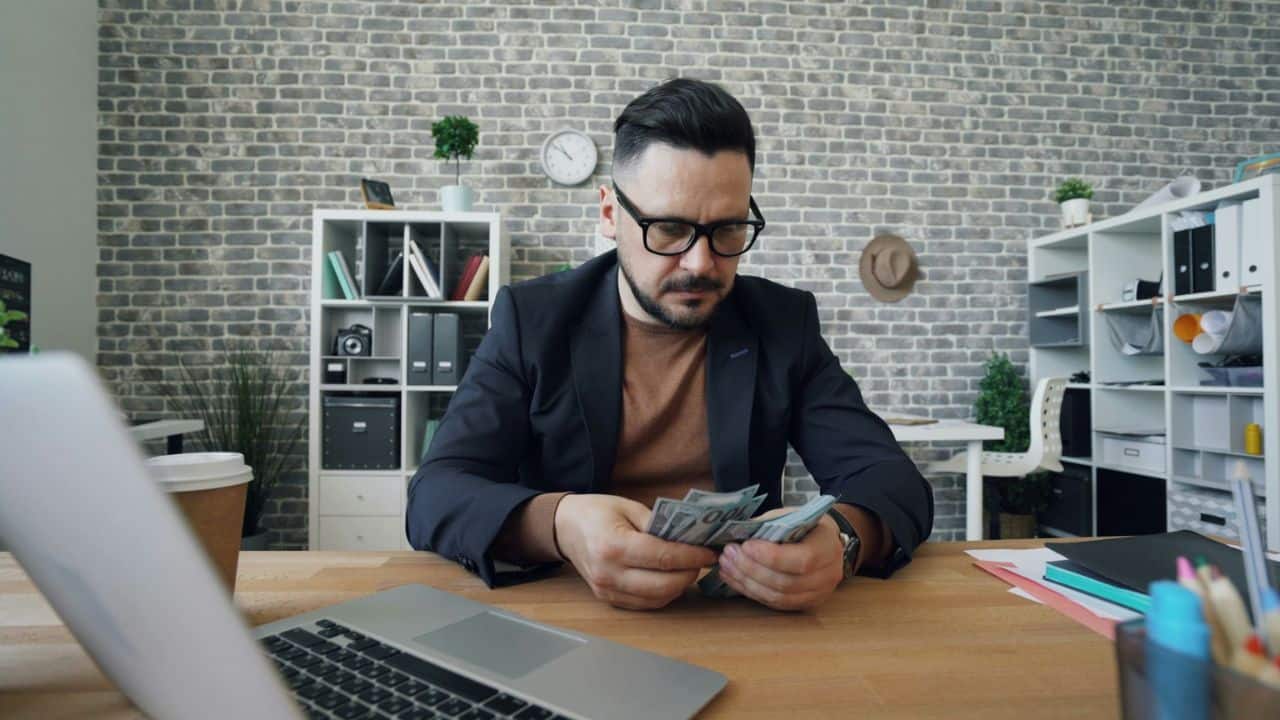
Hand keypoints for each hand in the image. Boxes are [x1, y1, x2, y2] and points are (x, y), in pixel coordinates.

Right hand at [553, 494, 718, 609]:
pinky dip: (664, 593)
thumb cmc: (597, 512)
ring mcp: (607, 590)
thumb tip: (690, 538)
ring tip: (687, 567)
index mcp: (613, 546)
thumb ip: (658, 524)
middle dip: (689, 574)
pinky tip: (670, 577)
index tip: (709, 552)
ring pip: (657, 599)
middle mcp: (609, 573)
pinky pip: (645, 604)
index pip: (663, 558)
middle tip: (701, 560)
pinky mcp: (608, 599)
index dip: (692, 557)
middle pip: (664, 585)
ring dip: (679, 586)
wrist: (565, 528)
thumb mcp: (629, 507)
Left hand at [715, 509, 844, 610]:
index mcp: (827, 548)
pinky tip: (734, 579)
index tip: (745, 545)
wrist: (825, 542)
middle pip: (786, 582)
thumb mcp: (790, 516)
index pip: (801, 560)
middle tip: (729, 555)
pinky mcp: (804, 604)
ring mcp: (817, 594)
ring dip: (747, 582)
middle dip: (752, 569)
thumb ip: (767, 525)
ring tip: (727, 566)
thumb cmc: (805, 525)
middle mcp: (828, 575)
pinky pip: (775, 603)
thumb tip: (734, 532)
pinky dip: (751, 592)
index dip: (770, 556)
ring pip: (778, 597)